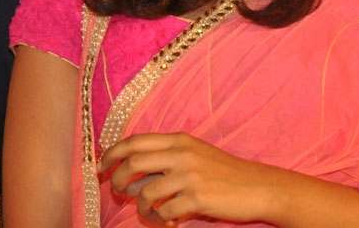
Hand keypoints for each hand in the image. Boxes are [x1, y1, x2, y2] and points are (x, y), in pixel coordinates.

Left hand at [98, 133, 280, 224]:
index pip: (135, 141)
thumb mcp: (195, 153)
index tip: (100, 165)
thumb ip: (166, 156)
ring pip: (146, 192)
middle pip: (133, 163)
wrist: (259, 187)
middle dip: (117, 178)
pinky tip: (169, 221)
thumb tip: (130, 172)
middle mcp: (182, 154)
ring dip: (141, 206)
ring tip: (149, 212)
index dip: (112, 153)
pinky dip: (161, 219)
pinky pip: (165, 211)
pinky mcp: (197, 198)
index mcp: (179, 139)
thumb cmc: (224, 172)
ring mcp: (189, 176)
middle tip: (116, 190)